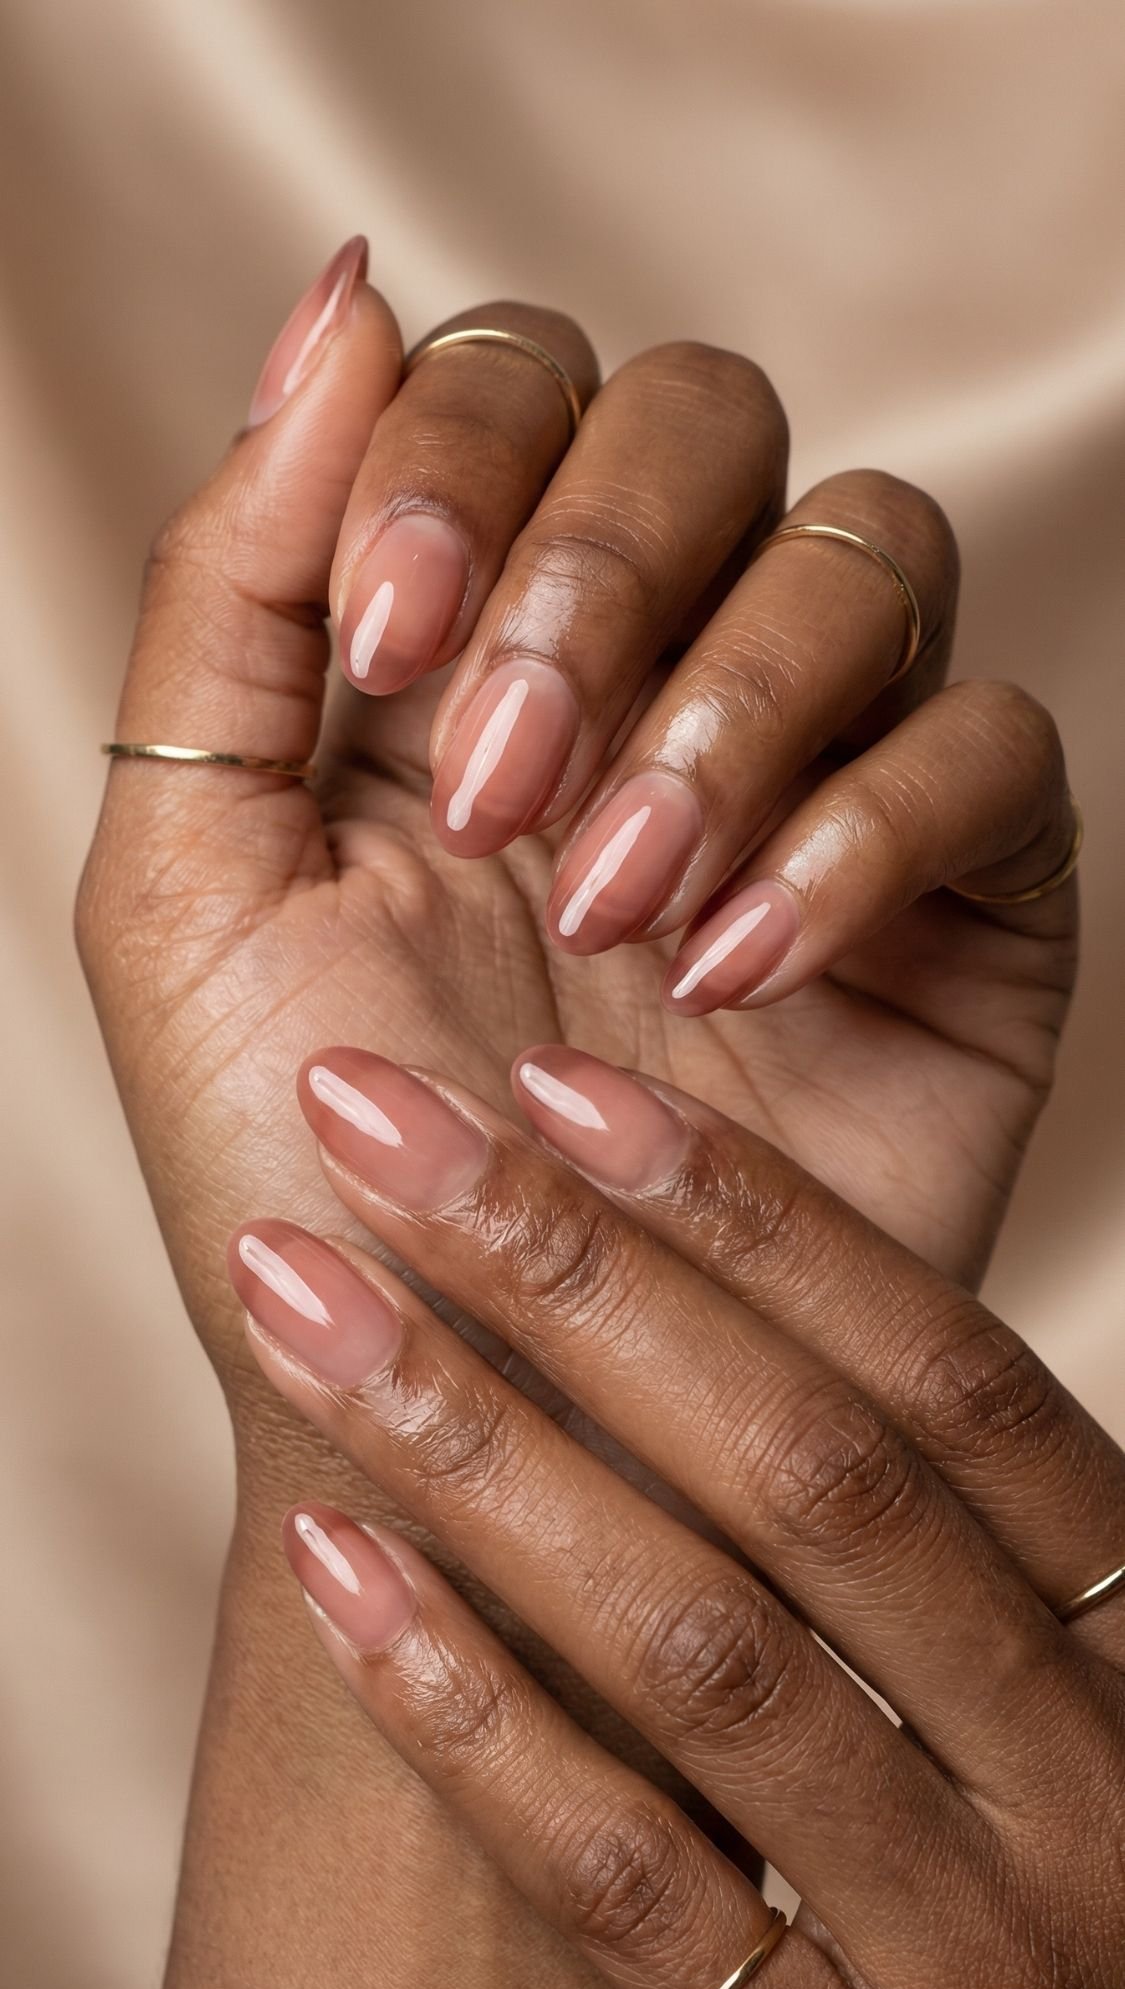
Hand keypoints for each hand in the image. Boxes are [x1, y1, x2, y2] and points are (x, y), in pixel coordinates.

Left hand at [78, 245, 1075, 1444]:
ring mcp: (813, 770)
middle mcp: (646, 672)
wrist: (460, 1419)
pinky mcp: (958, 894)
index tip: (391, 653)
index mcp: (461, 642)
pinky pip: (993, 744)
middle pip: (705, 417)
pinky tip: (741, 968)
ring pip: (867, 548)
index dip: (460, 457)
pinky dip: (869, 826)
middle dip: (599, 575)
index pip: (512, 379)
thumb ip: (231, 584)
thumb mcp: (190, 872)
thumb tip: (337, 297)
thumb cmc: (310, 1168)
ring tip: (617, 913)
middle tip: (507, 798)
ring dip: (732, 707)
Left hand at [230, 1043, 1124, 1988]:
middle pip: (808, 1472)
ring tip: (303, 1298)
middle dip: (570, 1273)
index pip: (941, 1371)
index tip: (553, 1083)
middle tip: (376, 1127)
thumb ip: (919, 1503)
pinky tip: (332, 1565)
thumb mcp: (1036, 1661)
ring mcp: (967, 1943)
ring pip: (698, 1648)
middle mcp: (1082, 1782)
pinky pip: (629, 1882)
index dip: (751, 1209)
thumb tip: (690, 1235)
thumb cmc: (1014, 1843)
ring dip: (478, 1451)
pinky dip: (472, 1713)